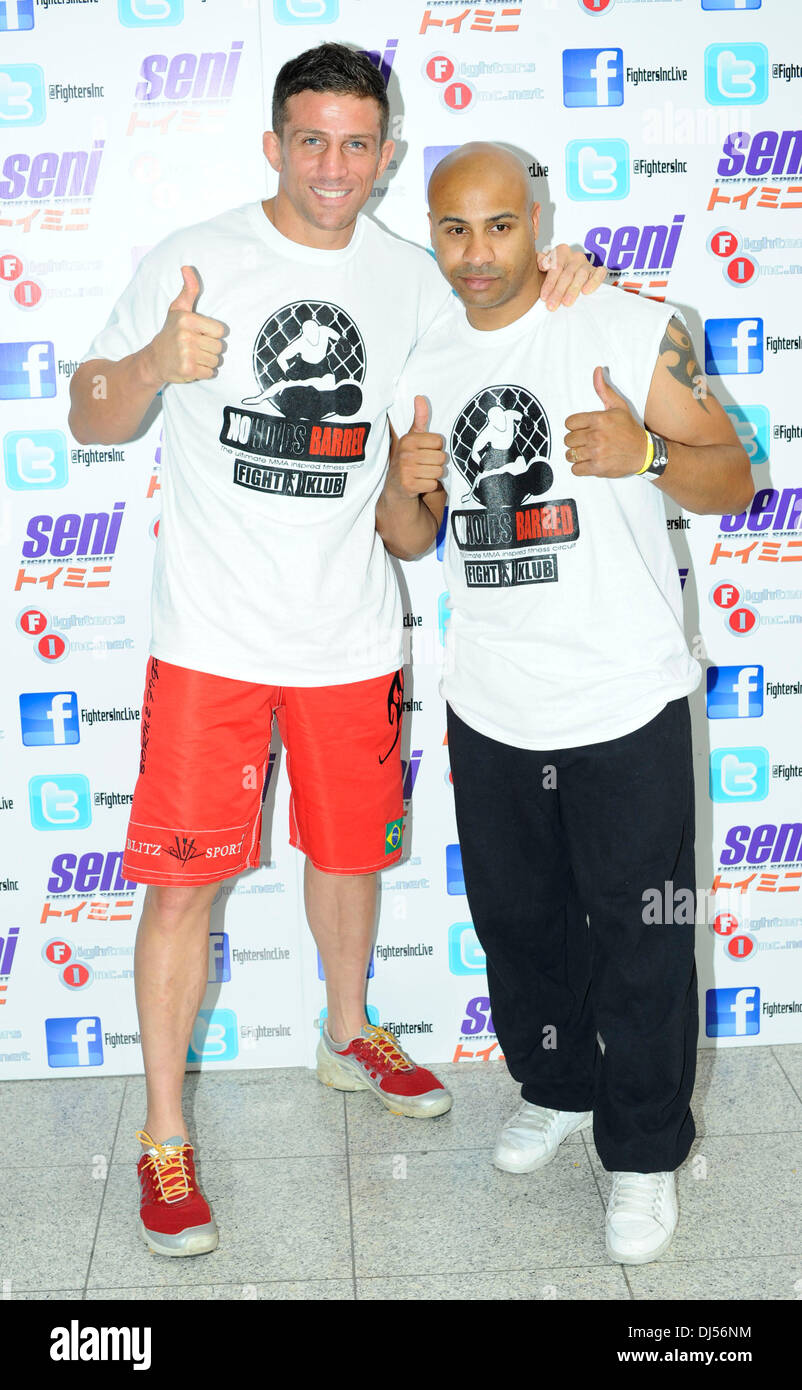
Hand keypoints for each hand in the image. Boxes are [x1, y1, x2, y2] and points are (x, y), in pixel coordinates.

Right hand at [144, 266, 225, 386]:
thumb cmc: (171, 332)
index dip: (212, 334)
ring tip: (193, 356)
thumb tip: (187, 267)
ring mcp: (186, 354)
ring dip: (208, 361)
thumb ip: (188, 290)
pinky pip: (210, 373)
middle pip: (220, 347)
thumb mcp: (178, 309)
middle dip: (210, 349)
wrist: (155, 359)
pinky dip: (204, 372)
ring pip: (216, 361)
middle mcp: (186, 336)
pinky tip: (192, 366)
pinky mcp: (188, 370)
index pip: (221, 330)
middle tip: (194, 347)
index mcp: (187, 319)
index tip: (199, 334)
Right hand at [387, 396, 445, 497]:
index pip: (439, 441)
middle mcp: (406, 453)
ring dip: (434, 475)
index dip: (436, 448)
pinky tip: (420, 484)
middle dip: (436, 463)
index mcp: (408, 440)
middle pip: (441, 457)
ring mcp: (406, 470)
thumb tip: (420, 397)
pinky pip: (433, 484)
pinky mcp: (409, 486)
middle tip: (425, 465)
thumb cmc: (408, 460)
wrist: (395, 488)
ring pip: (439, 471)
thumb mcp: (412, 438)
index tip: (425, 452)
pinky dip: (429, 486)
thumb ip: (419, 418)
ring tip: (423, 474)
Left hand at [537, 244, 606, 310]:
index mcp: (561, 252)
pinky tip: (586, 291)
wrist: (565, 278)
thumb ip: (540, 261)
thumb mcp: (543, 267)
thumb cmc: (553, 275)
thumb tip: (542, 264)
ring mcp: (587, 264)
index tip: (544, 297)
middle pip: (567, 274)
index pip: (555, 267)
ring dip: (573, 290)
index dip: (549, 282)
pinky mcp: (597, 271)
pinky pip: (599, 274)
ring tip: (566, 303)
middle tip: (552, 305)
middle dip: (558, 291)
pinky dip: (593, 282)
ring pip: (581, 275)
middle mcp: (575, 257)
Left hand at [564, 367, 648, 477]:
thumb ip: (604, 390)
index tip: (582, 429)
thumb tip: (597, 370)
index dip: (574, 426)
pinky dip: (579, 467)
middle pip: (568, 439)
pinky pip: (575, 469)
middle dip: (575, 440)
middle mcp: (596, 436)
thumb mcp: (619, 407)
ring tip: (586, 452)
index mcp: (599, 419)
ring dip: (576, 455)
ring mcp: (596, 452)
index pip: (569, 423)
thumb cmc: (629, 429)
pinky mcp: (597, 468)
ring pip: (569, 454)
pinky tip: (588, 462)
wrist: (644, 452)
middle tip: (586, 441)